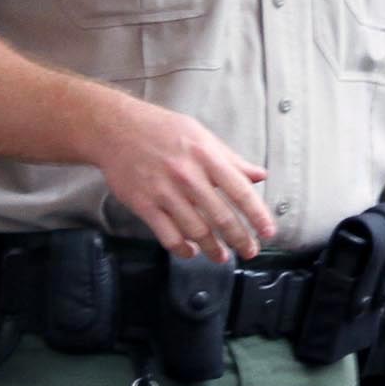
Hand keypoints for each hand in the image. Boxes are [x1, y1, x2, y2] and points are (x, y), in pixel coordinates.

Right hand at [90, 96, 275, 261]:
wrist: (115, 129)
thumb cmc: (161, 130)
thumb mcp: (201, 136)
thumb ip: (231, 160)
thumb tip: (259, 175)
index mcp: (206, 157)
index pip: (240, 191)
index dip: (257, 215)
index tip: (269, 232)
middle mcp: (187, 176)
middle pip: (221, 217)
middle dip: (240, 239)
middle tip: (250, 251)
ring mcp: (164, 192)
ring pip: (196, 231)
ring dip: (213, 249)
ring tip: (222, 257)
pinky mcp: (144, 204)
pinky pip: (168, 235)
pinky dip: (182, 249)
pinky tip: (190, 251)